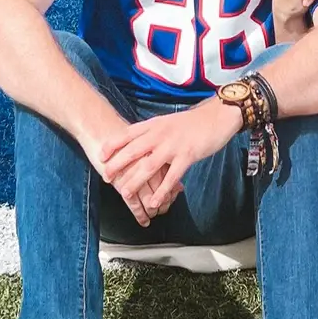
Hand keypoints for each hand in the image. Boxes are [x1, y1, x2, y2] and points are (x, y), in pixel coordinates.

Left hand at [98, 99, 235, 222]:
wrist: (217, 116)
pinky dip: (162, 190)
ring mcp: (173, 145)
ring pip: (149, 166)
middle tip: (106, 176)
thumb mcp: (167, 122)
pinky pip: (171, 176)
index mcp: (154, 125)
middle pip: (133, 150)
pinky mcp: (187, 155)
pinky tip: (154, 201)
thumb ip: (152, 133)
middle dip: (117, 165)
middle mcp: (160, 134)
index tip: (100, 155)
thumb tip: (137, 144)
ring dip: (135, 181)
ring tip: (124, 194)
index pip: (128, 133)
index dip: (113, 144)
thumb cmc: (191, 123)